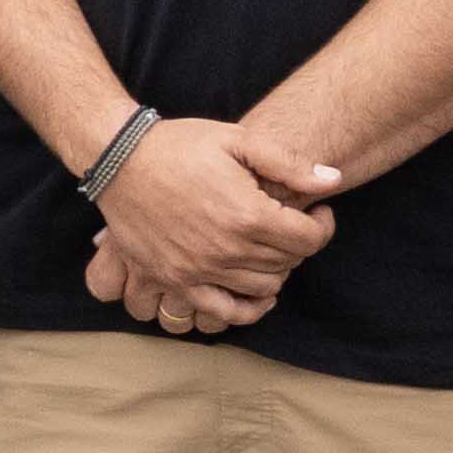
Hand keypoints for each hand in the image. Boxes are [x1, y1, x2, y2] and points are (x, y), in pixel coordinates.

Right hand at [93, 110, 335, 334]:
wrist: (120, 160)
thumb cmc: (180, 145)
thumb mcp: (238, 139)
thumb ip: (289, 163)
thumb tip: (333, 181)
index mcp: (247, 214)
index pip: (309, 239)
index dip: (322, 225)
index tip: (316, 212)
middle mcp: (227, 249)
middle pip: (288, 263)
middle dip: (299, 244)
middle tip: (291, 224)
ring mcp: (200, 270)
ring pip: (264, 288)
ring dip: (277, 270)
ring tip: (270, 247)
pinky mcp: (177, 281)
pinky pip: (224, 312)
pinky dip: (249, 309)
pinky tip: (258, 293)